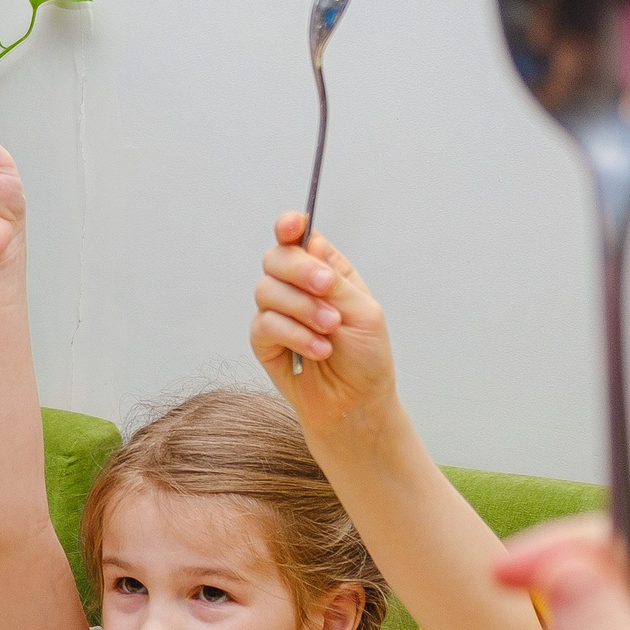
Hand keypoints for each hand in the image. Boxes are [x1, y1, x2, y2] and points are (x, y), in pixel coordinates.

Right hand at [250, 214, 396, 425]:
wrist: (355, 404)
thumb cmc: (366, 358)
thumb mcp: (363, 311)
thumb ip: (334, 278)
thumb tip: (310, 244)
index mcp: (325, 272)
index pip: (298, 239)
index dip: (290, 226)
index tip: (293, 225)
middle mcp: (297, 287)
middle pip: (276, 257)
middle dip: (301, 270)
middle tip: (327, 290)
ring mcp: (277, 313)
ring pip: (267, 290)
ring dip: (303, 309)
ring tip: (331, 331)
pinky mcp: (263, 341)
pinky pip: (265, 324)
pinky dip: (295, 335)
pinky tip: (318, 350)